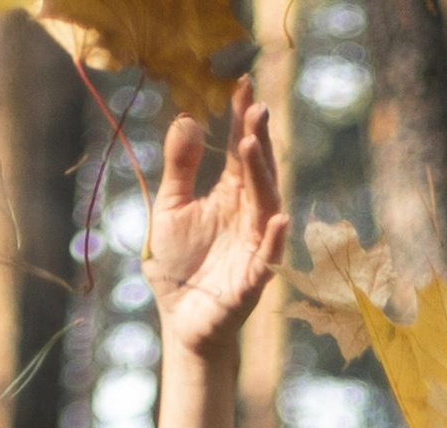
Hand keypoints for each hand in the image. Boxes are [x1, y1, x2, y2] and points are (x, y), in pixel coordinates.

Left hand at [144, 82, 287, 362]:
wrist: (180, 322)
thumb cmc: (177, 267)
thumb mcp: (169, 209)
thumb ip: (180, 167)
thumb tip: (187, 117)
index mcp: (229, 195)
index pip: (240, 151)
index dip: (242, 119)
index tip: (242, 85)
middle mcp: (246, 215)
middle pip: (258, 171)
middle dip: (259, 139)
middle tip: (256, 107)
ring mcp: (253, 245)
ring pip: (264, 204)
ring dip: (263, 175)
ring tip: (255, 144)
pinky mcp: (253, 279)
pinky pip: (268, 256)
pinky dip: (274, 238)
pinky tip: (277, 216)